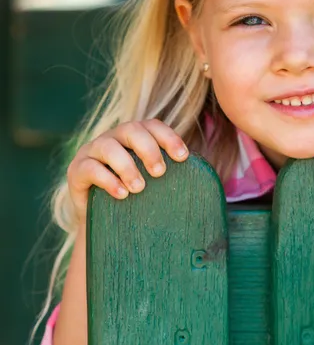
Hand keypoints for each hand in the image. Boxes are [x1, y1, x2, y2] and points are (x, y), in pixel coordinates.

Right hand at [66, 119, 188, 220]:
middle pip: (131, 130)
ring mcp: (92, 151)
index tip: (183, 157)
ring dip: (127, 166)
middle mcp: (113, 138)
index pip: (153, 125)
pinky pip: (90, 168)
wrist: (102, 218)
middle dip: (148, 149)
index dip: (168, 137)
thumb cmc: (136, 194)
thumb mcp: (154, 181)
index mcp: (135, 135)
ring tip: (139, 188)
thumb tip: (205, 177)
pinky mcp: (76, 170)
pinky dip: (108, 180)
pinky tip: (122, 194)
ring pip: (108, 147)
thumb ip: (170, 172)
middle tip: (160, 172)